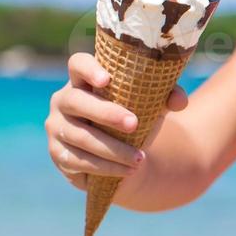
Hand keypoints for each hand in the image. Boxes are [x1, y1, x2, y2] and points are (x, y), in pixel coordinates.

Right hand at [45, 52, 188, 191]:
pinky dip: (106, 167)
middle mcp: (63, 100)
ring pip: (80, 136)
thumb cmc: (131, 118)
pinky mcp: (58, 153)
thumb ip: (165, 97)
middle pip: (76, 101)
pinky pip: (79, 161)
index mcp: (83, 80)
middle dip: (106, 113)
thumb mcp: (149, 105)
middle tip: (134, 124)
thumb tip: (180, 101)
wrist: (118, 154)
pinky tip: (129, 170)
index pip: (77, 64)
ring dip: (112, 149)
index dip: (89, 69)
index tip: (107, 79)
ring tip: (140, 158)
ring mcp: (56, 127)